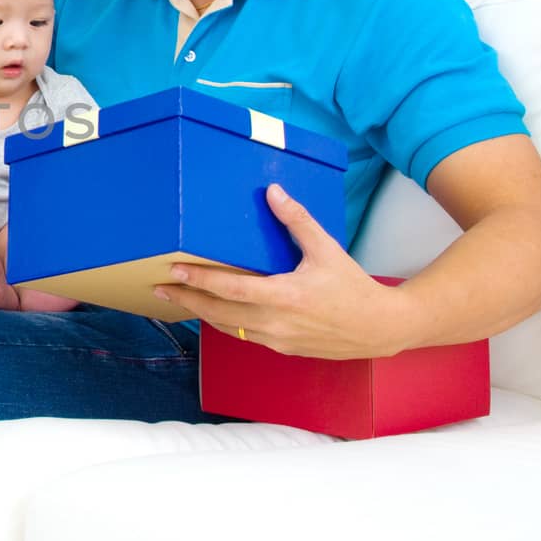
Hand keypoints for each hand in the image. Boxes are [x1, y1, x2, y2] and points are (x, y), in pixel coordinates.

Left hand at [152, 184, 415, 358]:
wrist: (380, 328)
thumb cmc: (353, 286)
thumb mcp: (326, 249)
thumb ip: (296, 221)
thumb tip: (273, 192)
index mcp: (284, 297)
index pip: (230, 289)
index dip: (199, 281)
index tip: (173, 272)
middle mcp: (275, 323)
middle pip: (219, 313)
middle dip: (187, 300)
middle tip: (160, 289)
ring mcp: (277, 339)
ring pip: (228, 328)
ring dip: (202, 313)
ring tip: (179, 298)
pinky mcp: (282, 348)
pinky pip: (244, 336)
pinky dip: (225, 324)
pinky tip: (214, 312)